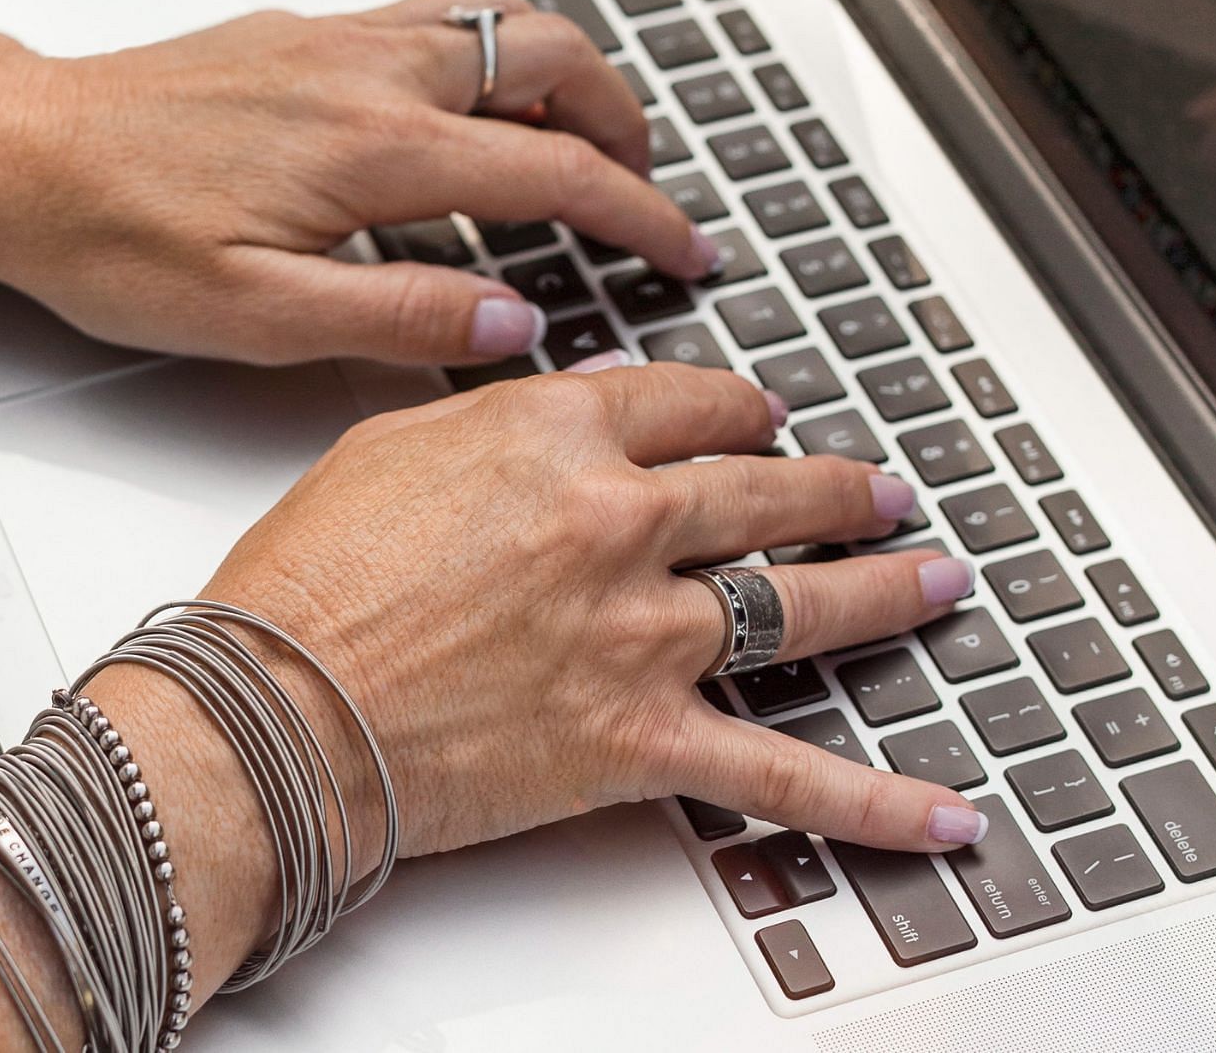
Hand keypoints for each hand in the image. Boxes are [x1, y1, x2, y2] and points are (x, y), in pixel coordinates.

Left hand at [0, 0, 715, 366]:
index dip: (639, 216)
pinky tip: (475, 105)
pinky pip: (434, 14)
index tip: (686, 251)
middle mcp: (366, 70)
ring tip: (586, 138)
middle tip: (648, 191)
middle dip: (626, 121)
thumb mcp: (255, 317)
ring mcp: (334, 37)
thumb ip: (398, 318)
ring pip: (498, 19)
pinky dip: (494, 50)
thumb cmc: (107, 236)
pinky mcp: (299, 32)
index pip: (555, 170)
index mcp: (372, 147)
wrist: (11, 156)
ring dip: (565, 72)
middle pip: (552, 59)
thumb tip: (510, 323)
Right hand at [197, 362, 984, 858]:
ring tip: (933, 581)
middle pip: (766, 491)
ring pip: (802, 604)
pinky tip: (943, 811)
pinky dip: (876, 803)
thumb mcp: (387, 448)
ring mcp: (641, 634)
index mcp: (556, 437)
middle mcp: (618, 523)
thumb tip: (556, 416)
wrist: (273, 709)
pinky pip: (784, 776)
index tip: (757, 418)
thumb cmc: (306, 586)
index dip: (739, 410)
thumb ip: (493, 423)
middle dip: (836, 489)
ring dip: (883, 592)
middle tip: (874, 491)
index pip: (688, 403)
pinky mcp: (641, 739)